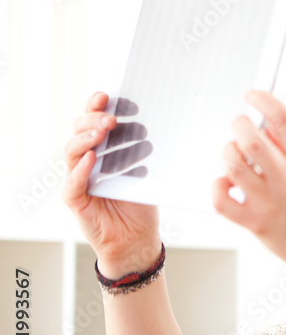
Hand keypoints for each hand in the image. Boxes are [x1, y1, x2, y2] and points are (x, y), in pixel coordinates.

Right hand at [63, 92, 159, 276]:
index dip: (98, 106)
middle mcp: (86, 159)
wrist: (137, 238)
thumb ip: (146, 148)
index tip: (110, 96)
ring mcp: (78, 178)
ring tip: (104, 132)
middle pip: (81, 131)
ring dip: (88, 139)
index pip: (95, 121)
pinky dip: (82, 169)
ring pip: (74, 152)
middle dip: (95, 120)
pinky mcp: (75, 199)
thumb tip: (162, 121)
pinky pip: (73, 182)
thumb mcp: (148, 170)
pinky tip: (92, 158)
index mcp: (102, 148)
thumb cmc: (141, 201)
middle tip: (113, 118)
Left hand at [212, 90, 285, 275]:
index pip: (285, 121)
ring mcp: (269, 204)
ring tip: (234, 153)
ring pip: (233, 165)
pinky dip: (218, 186)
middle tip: (240, 125)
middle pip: (252, 140)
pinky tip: (227, 183)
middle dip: (239, 125)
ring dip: (228, 152)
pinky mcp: (254, 224)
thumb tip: (264, 128)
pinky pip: (222, 200)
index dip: (265, 101)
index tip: (253, 95)